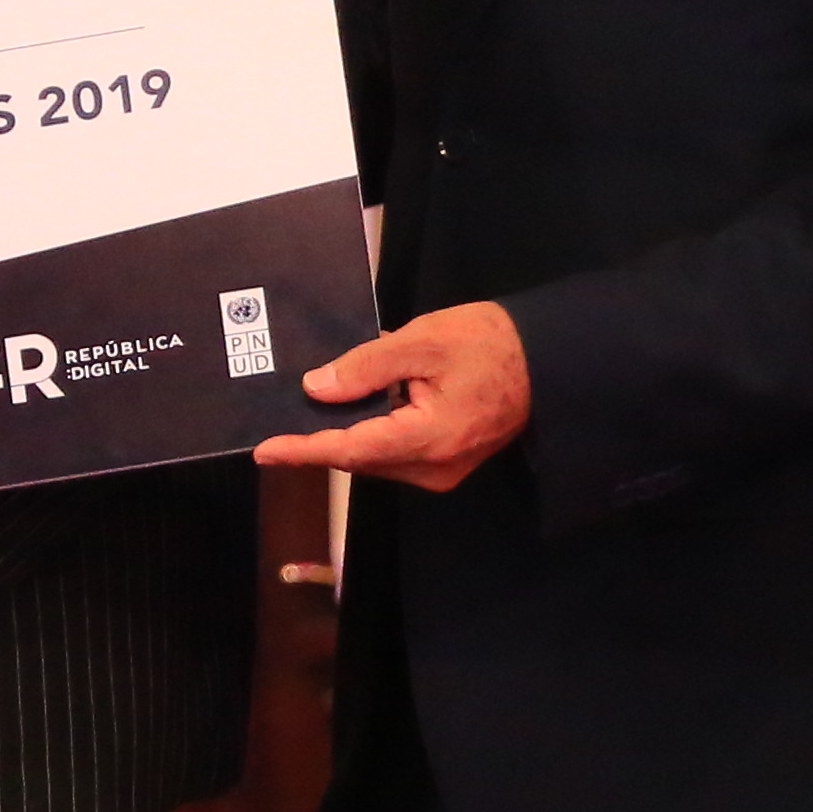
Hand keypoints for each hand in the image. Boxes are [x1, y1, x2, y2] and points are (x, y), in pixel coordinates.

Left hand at [259, 302, 533, 491]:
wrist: (547, 360)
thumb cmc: (490, 342)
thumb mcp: (423, 340)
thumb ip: (366, 366)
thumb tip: (317, 389)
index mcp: (429, 438)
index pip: (351, 450)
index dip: (304, 450)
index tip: (265, 450)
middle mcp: (435, 468)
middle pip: (361, 459)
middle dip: (321, 441)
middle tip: (281, 421)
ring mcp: (445, 471)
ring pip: (378, 458)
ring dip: (348, 436)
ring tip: (316, 411)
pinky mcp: (450, 463)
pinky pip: (398, 454)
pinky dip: (374, 434)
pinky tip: (360, 409)